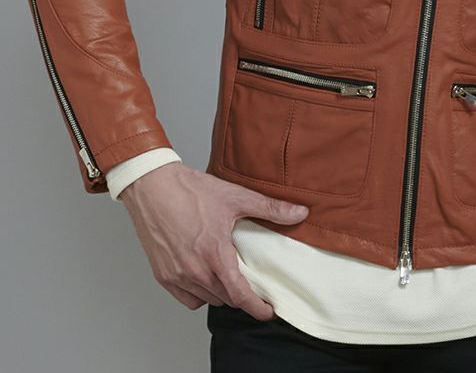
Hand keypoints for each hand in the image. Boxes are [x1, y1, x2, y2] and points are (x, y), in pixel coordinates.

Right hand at [119, 162, 308, 319]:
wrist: (152, 186)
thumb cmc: (190, 191)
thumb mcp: (236, 197)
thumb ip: (270, 208)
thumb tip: (300, 212)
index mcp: (214, 256)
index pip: (240, 296)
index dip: (258, 308)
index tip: (269, 311)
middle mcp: (194, 271)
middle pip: (226, 298)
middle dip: (242, 296)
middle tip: (253, 285)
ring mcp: (176, 276)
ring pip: (206, 299)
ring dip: (221, 293)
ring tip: (230, 276)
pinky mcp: (162, 275)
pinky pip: (186, 298)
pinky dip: (199, 294)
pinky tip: (206, 277)